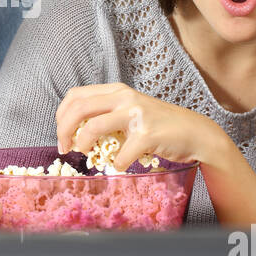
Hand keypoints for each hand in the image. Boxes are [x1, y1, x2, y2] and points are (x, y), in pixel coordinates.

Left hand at [55, 82, 217, 171]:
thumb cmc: (159, 125)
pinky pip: (120, 155)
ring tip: (84, 153)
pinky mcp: (148, 135)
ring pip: (93, 126)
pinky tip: (120, 165)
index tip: (62, 133)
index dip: (61, 116)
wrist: (194, 132)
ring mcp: (136, 115)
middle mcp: (125, 97)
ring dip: (82, 143)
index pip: (76, 96)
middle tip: (64, 147)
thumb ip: (107, 114)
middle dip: (63, 130)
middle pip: (78, 108)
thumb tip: (75, 132)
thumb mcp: (130, 110)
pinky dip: (115, 164)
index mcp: (117, 91)